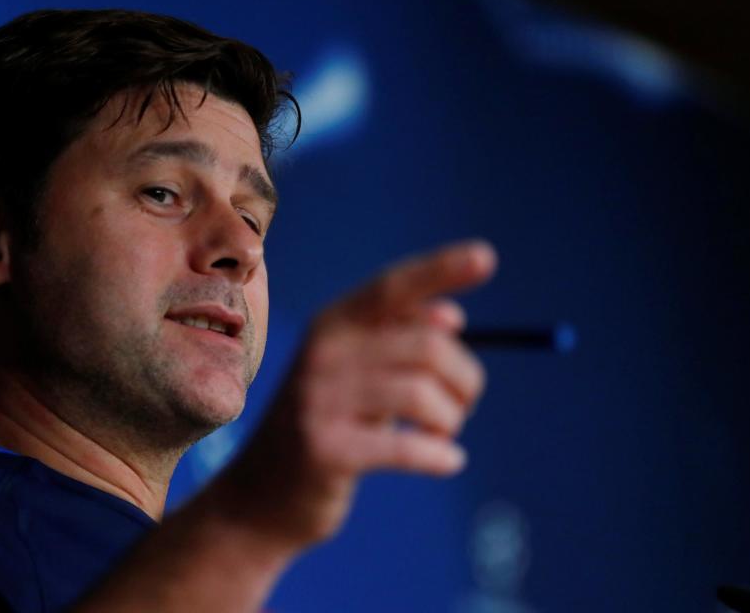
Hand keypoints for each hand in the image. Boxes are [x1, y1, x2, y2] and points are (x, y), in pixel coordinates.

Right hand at [216, 240, 497, 549]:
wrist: (263, 493)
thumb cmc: (329, 424)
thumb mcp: (358, 373)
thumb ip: (400, 338)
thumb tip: (452, 317)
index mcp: (333, 324)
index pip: (393, 287)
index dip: (441, 268)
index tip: (486, 256)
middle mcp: (322, 352)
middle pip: (429, 345)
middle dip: (465, 379)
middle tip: (463, 406)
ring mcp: (319, 400)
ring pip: (423, 396)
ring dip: (451, 420)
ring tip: (444, 435)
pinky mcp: (325, 450)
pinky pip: (406, 448)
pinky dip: (440, 456)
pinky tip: (449, 462)